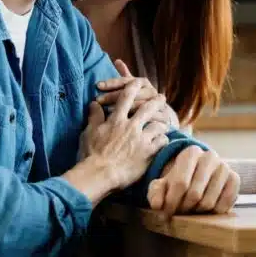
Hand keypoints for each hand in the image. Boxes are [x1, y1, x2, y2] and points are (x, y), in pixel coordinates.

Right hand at [68, 81, 168, 203]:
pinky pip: (162, 141)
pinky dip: (164, 139)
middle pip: (148, 108)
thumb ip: (94, 117)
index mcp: (116, 120)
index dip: (133, 87)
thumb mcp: (89, 132)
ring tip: (166, 123)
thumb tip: (94, 104)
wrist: (99, 174)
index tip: (140, 82)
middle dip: (156, 101)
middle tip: (162, 98)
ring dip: (162, 123)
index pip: (126, 97)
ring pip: (159, 124)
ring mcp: (141, 139)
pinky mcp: (148, 153)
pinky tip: (164, 141)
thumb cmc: (91, 154)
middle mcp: (131, 126)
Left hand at [96, 59, 177, 127]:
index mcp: (143, 82)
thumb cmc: (142, 102)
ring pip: (139, 104)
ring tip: (107, 111)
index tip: (97, 85)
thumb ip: (126, 76)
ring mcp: (158, 103)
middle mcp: (151, 91)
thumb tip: (118, 60)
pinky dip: (136, 120)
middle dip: (113, 95)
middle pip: (131, 91)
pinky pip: (148, 117)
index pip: (126, 80)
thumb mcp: (134, 89)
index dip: (112, 82)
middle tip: (98, 99)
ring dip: (123, 108)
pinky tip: (125, 123)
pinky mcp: (162, 116)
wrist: (162, 118)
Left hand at [147, 146, 239, 215]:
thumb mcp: (163, 184)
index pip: (180, 183)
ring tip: (192, 209)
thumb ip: (156, 192)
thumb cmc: (179, 180)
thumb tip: (157, 205)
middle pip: (195, 194)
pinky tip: (207, 209)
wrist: (200, 175)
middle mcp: (210, 156)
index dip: (171, 202)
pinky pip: (225, 203)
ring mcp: (224, 167)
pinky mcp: (235, 178)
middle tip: (179, 212)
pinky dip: (214, 212)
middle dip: (184, 208)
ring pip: (209, 202)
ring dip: (197, 212)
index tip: (165, 214)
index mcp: (191, 153)